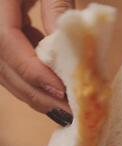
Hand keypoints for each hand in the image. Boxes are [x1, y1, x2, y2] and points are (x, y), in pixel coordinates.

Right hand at [0, 0, 73, 125]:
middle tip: (65, 112)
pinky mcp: (1, 31)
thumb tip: (69, 51)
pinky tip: (54, 85)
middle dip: (34, 92)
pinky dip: (33, 74)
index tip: (61, 91)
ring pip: (4, 68)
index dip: (32, 71)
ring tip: (62, 107)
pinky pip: (11, 59)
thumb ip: (58, 10)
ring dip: (34, 89)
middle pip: (2, 65)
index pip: (5, 43)